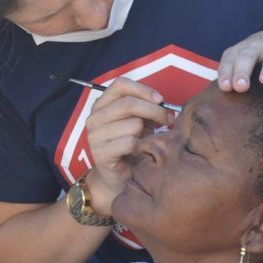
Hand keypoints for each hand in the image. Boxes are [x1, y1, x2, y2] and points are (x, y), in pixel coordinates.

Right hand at [83, 78, 171, 214]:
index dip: (143, 89)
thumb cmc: (131, 146)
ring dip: (146, 133)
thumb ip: (146, 109)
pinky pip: (129, 143)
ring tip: (147, 140)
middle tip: (167, 120)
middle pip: (128, 103)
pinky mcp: (100, 153)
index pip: (120, 84)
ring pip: (132, 124)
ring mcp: (95, 136)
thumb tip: (164, 105)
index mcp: (102, 105)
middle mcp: (94, 118)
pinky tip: (141, 152)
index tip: (160, 100)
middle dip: (154, 111)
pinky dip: (141, 148)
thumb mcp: (138, 122)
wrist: (117, 178)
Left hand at [219, 22, 262, 92]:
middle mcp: (255, 47)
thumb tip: (221, 101)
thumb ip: (231, 76)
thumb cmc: (254, 57)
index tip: (225, 87)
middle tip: (241, 87)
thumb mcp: (239, 62)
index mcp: (239, 51)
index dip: (226, 73)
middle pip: (246, 57)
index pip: (229, 61)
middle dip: (242, 72)